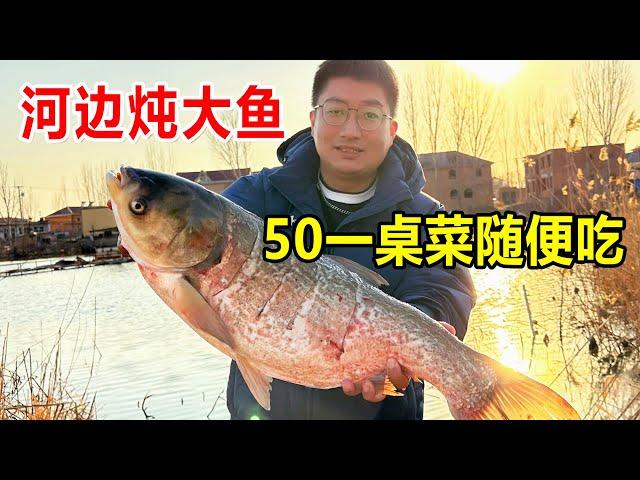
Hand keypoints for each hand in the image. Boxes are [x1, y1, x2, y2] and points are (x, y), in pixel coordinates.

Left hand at [341, 321, 455, 402]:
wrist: (385, 333)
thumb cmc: (403, 334)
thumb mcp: (416, 331)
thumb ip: (433, 330)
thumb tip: (450, 328)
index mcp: (403, 369)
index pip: (402, 380)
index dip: (397, 375)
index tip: (392, 359)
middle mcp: (388, 377)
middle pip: (388, 389)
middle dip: (385, 382)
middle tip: (381, 366)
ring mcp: (373, 377)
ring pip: (371, 393)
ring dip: (365, 391)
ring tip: (359, 383)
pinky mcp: (358, 374)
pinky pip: (354, 387)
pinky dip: (350, 387)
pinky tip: (345, 380)